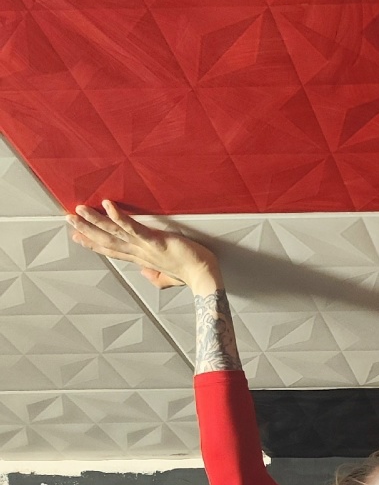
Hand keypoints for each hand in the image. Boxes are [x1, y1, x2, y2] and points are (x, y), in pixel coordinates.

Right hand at [66, 202, 218, 291]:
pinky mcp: (155, 241)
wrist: (204, 277)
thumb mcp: (169, 278)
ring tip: (79, 211)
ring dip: (95, 221)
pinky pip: (133, 227)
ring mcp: (145, 247)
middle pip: (108, 241)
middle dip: (87, 230)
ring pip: (114, 233)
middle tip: (69, 220)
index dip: (94, 244)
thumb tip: (145, 274)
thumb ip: (155, 277)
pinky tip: (107, 205)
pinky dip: (119, 216)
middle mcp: (139, 253)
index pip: (113, 250)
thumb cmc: (190, 274)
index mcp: (141, 259)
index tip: (79, 238)